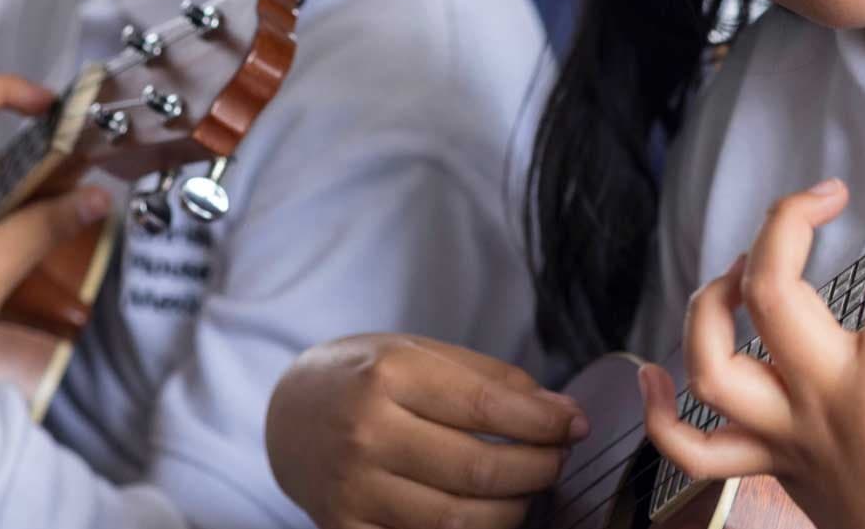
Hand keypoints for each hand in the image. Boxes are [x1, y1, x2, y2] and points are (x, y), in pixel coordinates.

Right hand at [266, 334, 585, 528]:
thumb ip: (493, 381)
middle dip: (538, 469)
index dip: (543, 422)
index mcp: (388, 375)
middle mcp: (366, 434)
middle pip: (479, 470)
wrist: (288, 415)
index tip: (575, 425)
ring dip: (512, 510)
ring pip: (460, 521)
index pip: (486, 407)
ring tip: (525, 489)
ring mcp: (354, 490)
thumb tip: (563, 414)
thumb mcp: (421, 353)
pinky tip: (485, 515)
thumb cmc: (365, 378)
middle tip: (556, 460)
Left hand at [642, 182, 864, 528]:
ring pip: (711, 363)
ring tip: (742, 270)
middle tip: (825, 200)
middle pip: (773, 292)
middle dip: (788, 223)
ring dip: (710, 303)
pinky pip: (692, 449)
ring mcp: (789, 435)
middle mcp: (825, 401)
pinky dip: (660, 413)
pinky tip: (655, 373)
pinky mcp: (772, 467)